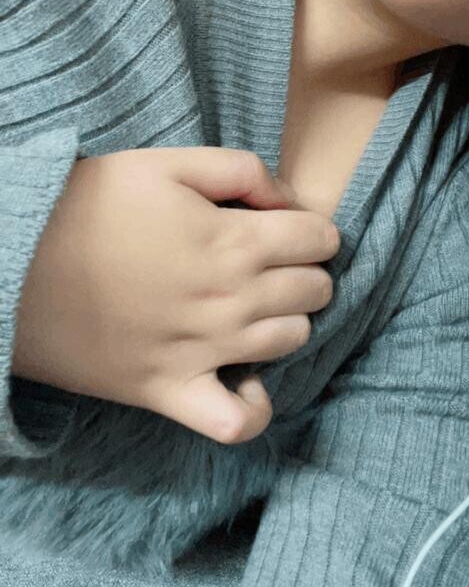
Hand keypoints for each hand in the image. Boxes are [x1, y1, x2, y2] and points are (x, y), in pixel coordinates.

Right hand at [13, 147, 339, 444]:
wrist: (16, 261)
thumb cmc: (89, 206)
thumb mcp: (167, 163)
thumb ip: (241, 171)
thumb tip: (291, 200)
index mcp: (234, 239)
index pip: (319, 239)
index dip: (313, 228)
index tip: (290, 227)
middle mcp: (231, 299)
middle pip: (315, 290)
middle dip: (305, 269)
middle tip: (272, 261)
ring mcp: (203, 351)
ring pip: (292, 341)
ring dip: (288, 320)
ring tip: (255, 306)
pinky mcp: (168, 390)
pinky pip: (236, 423)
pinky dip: (252, 407)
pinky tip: (243, 378)